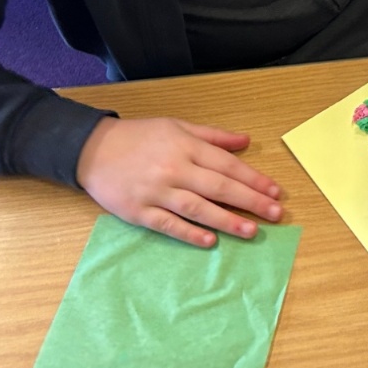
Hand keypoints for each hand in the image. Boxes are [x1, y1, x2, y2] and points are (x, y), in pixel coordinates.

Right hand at [76, 117, 282, 247]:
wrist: (91, 149)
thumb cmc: (140, 137)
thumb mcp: (177, 127)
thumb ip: (213, 136)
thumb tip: (247, 141)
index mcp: (186, 147)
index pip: (227, 165)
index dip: (254, 179)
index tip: (276, 191)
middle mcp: (174, 169)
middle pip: (218, 187)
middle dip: (250, 201)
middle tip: (276, 213)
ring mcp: (156, 192)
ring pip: (197, 208)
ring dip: (226, 221)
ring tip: (251, 231)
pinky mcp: (138, 211)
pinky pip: (167, 224)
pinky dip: (189, 233)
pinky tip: (210, 241)